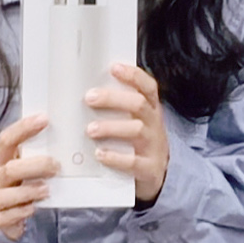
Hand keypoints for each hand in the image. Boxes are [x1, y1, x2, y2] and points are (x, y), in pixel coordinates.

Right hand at [0, 114, 60, 240]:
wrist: (3, 210)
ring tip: (47, 189)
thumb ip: (36, 150)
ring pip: (5, 196)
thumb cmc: (18, 180)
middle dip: (35, 166)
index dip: (24, 128)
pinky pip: (5, 218)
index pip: (6, 139)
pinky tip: (33, 207)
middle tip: (56, 166)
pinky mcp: (0, 219)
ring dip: (28, 191)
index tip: (44, 119)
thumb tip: (66, 129)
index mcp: (1, 158)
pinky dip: (20, 213)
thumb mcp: (22, 162)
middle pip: (10, 169)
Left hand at [83, 64, 170, 206]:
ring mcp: (153, 145)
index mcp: (150, 109)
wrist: (157, 173)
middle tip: (90, 98)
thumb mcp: (134, 121)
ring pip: (136, 130)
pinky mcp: (149, 167)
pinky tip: (100, 154)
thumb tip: (86, 92)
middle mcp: (153, 124)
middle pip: (138, 104)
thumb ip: (118, 107)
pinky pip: (134, 162)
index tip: (114, 68)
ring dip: (111, 127)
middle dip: (113, 99)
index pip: (147, 86)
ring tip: (91, 129)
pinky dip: (116, 157)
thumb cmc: (137, 142)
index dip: (132, 76)